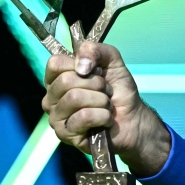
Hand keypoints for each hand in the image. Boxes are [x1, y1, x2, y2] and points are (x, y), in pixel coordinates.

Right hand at [42, 41, 169, 176]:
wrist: (133, 117)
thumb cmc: (119, 90)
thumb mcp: (112, 61)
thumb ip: (96, 50)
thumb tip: (81, 65)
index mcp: (58, 78)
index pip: (55, 63)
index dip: (79, 64)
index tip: (95, 70)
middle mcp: (51, 97)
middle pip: (66, 80)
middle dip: (96, 84)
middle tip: (105, 91)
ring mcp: (56, 117)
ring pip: (74, 98)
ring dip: (101, 100)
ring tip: (106, 105)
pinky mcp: (65, 134)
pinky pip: (84, 116)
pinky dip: (102, 115)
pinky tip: (105, 120)